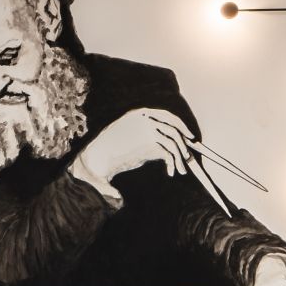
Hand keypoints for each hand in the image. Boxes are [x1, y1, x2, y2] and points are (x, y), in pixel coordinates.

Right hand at [70, 108, 195, 200]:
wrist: (97, 159)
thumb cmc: (109, 151)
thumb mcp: (128, 136)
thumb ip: (144, 134)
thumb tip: (164, 141)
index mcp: (139, 114)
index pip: (166, 115)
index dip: (180, 125)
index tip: (188, 136)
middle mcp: (145, 118)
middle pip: (174, 127)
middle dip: (184, 142)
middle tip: (188, 156)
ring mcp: (148, 129)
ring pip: (174, 141)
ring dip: (180, 157)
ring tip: (180, 170)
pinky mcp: (149, 143)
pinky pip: (169, 153)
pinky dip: (173, 163)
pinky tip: (170, 172)